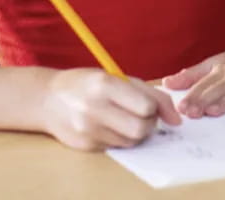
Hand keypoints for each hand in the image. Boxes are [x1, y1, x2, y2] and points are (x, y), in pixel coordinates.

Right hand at [41, 68, 180, 150]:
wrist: (48, 99)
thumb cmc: (88, 84)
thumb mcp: (118, 78)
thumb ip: (150, 94)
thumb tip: (177, 119)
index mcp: (105, 85)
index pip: (146, 107)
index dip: (156, 108)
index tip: (152, 105)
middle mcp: (94, 108)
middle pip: (141, 129)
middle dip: (150, 123)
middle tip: (143, 115)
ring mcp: (88, 130)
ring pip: (132, 141)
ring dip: (136, 132)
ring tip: (125, 118)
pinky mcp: (85, 146)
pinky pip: (117, 147)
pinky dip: (121, 138)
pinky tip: (110, 125)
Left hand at [162, 29, 224, 118]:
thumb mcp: (219, 60)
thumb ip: (194, 74)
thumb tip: (167, 83)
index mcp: (223, 66)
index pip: (206, 81)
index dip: (193, 93)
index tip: (180, 106)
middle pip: (220, 87)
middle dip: (205, 99)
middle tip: (191, 113)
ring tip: (213, 112)